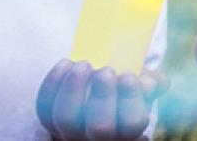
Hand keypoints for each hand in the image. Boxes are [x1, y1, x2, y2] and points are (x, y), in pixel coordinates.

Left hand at [35, 61, 166, 139]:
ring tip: (84, 65)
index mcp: (127, 131)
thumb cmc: (124, 93)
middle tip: (105, 71)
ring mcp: (72, 133)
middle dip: (102, 96)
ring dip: (74, 89)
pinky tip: (66, 64)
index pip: (131, 124)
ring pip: (67, 119)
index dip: (130, 100)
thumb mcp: (142, 89)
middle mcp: (99, 138)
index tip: (129, 76)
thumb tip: (152, 83)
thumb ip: (151, 84)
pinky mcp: (50, 123)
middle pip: (100, 127)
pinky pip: (45, 108)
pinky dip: (52, 84)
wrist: (98, 97)